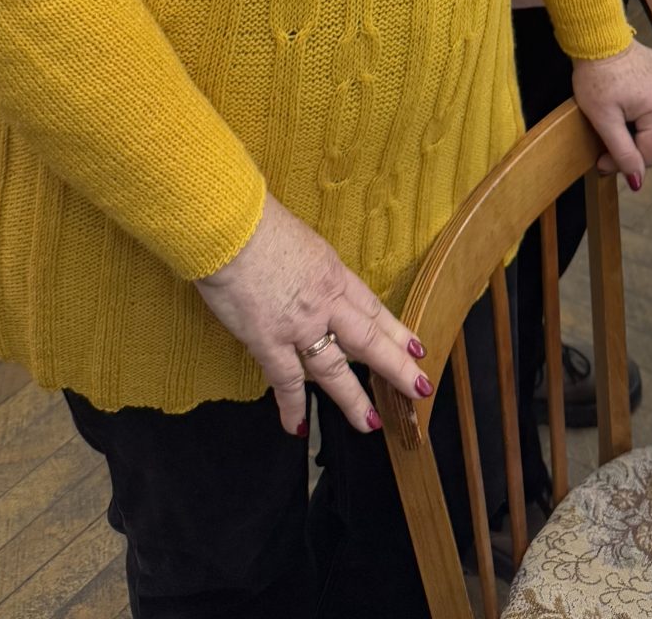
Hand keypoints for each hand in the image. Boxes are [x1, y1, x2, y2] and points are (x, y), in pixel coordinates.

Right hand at [195, 193, 432, 436]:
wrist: (233, 226)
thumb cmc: (259, 223)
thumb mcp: (300, 240)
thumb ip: (308, 265)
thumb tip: (305, 276)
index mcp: (332, 273)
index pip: (372, 307)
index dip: (395, 329)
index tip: (415, 347)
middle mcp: (325, 301)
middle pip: (368, 339)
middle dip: (395, 366)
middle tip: (419, 387)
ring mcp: (299, 324)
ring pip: (334, 369)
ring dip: (353, 399)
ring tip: (370, 423)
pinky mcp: (268, 340)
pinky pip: (285, 381)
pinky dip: (292, 407)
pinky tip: (297, 427)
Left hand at [571, 39, 651, 186]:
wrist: (596, 38)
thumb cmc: (597, 74)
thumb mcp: (604, 120)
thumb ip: (622, 152)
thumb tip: (637, 180)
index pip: (649, 153)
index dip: (625, 164)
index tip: (602, 163)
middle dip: (629, 145)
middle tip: (603, 147)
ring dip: (634, 128)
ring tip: (613, 120)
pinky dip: (639, 110)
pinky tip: (623, 104)